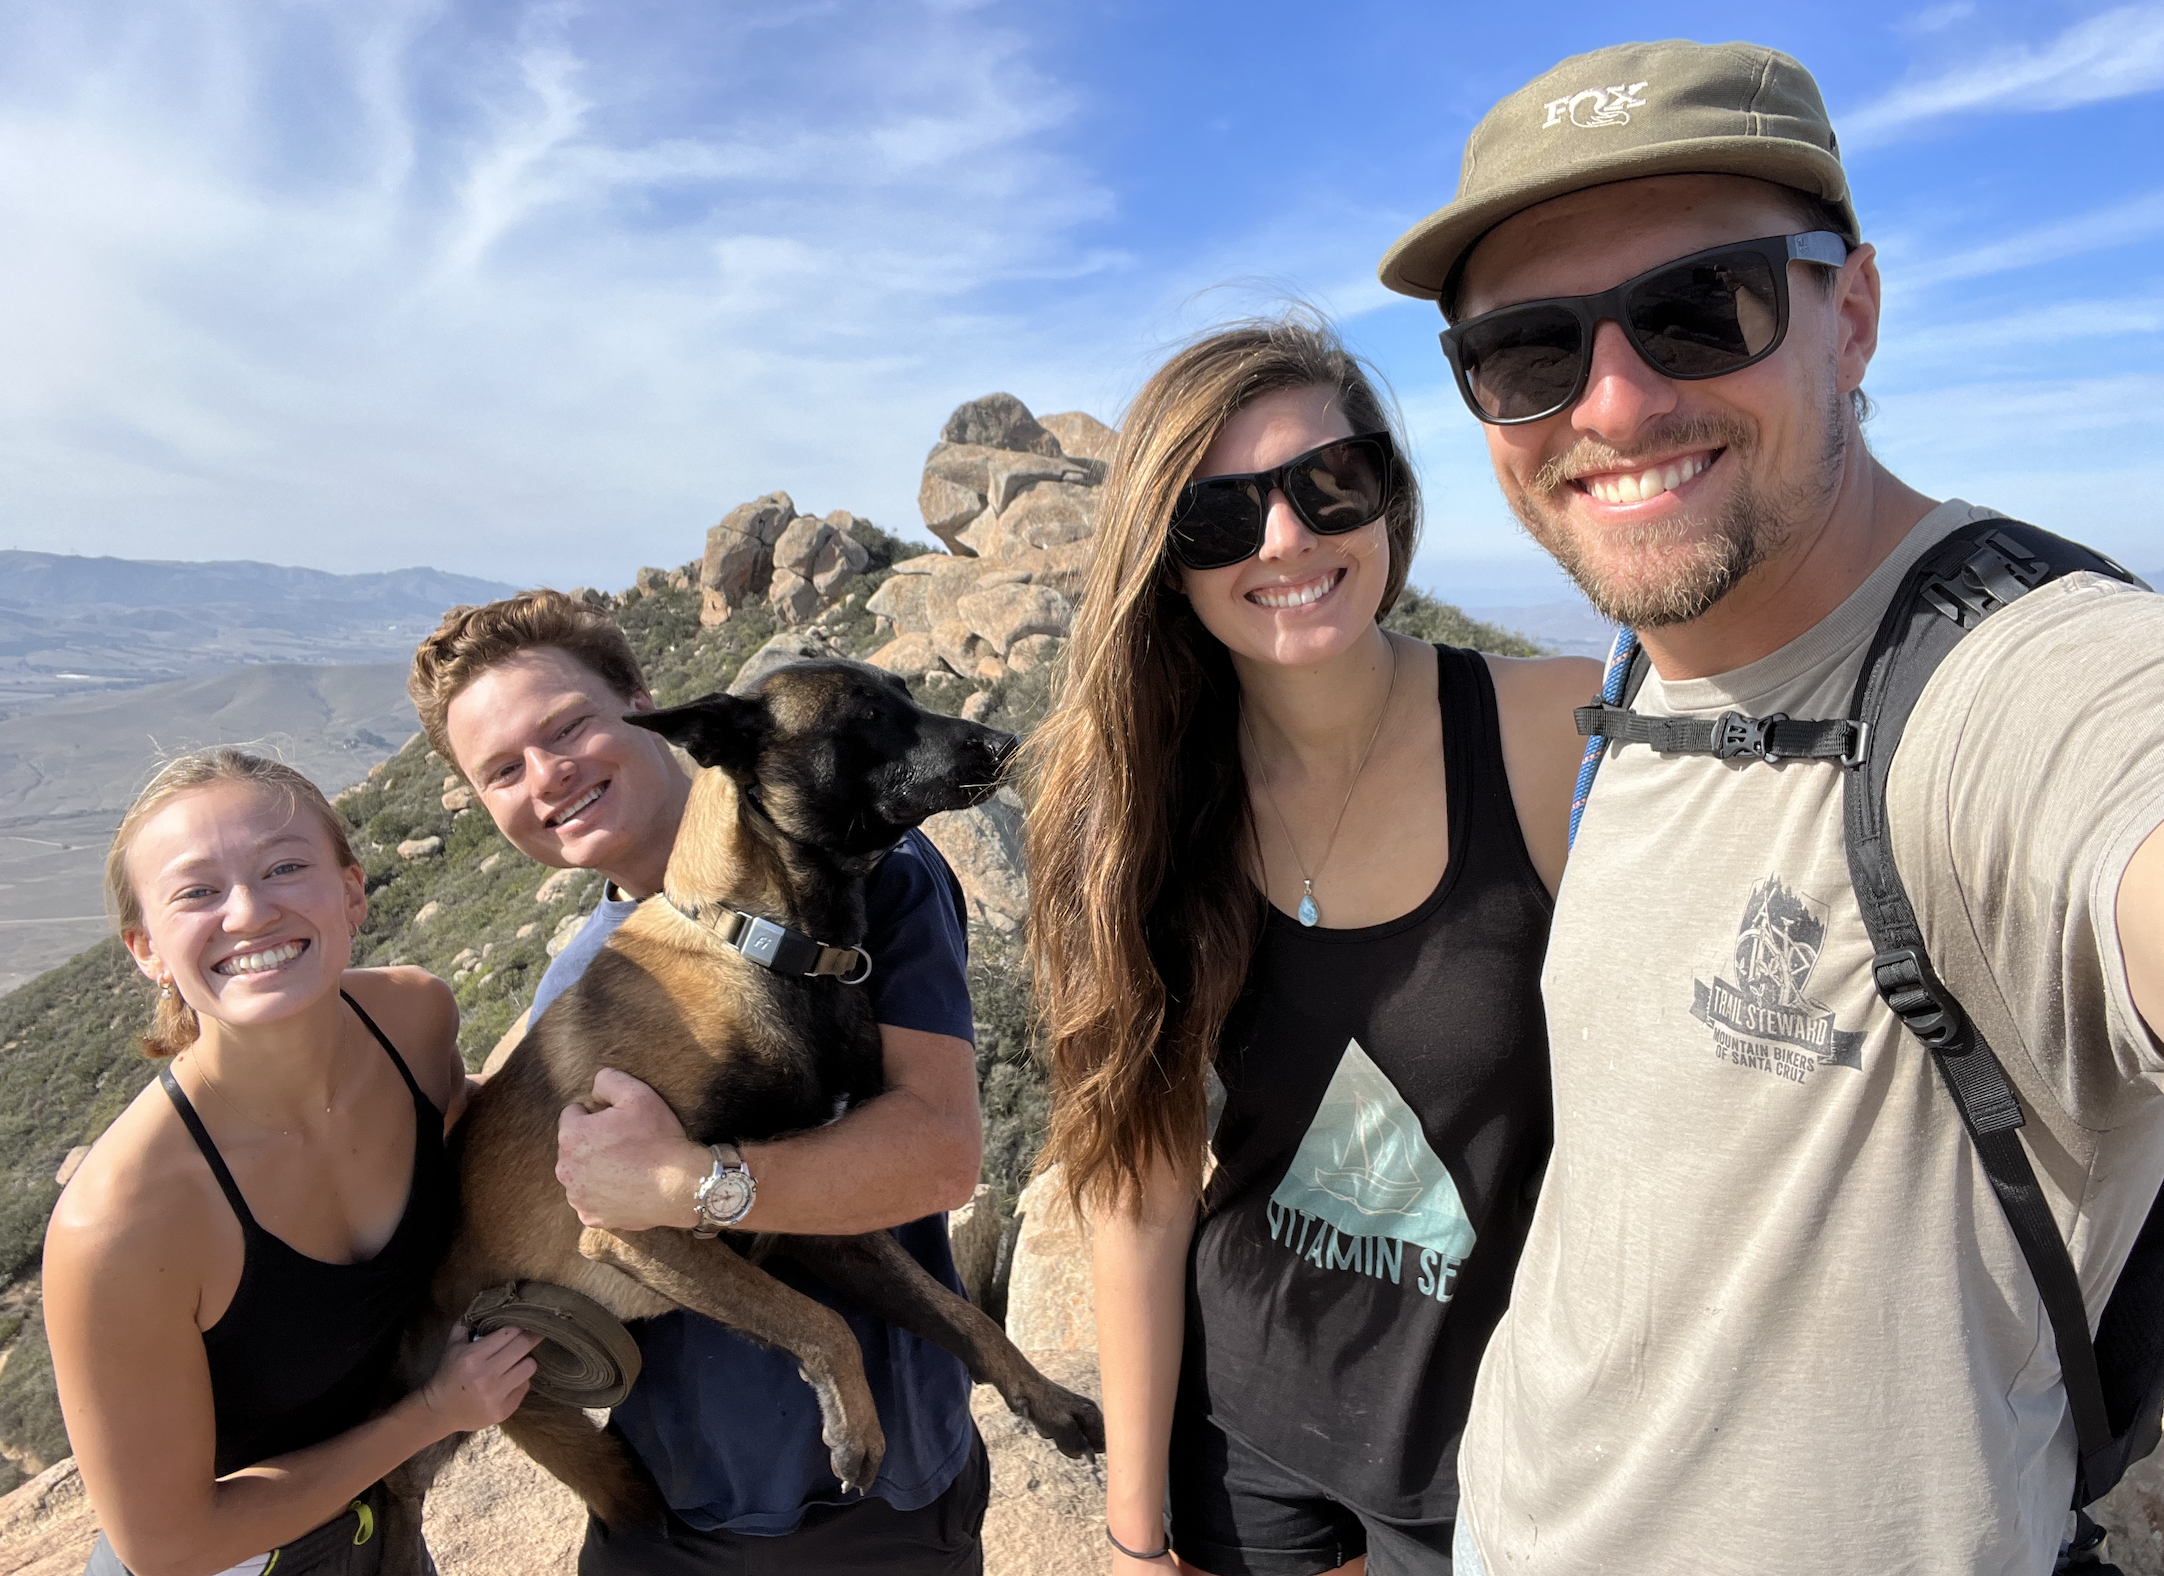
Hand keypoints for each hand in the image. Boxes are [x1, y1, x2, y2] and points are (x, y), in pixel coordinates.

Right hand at [419, 1322, 541, 1432]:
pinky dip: (520, 1381)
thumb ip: (467, 1324)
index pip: (509, 1333)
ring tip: (516, 1362)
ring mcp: (496, 1395)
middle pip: (524, 1347)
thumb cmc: (448, 1374)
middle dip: (531, 1338)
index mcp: (473, 1357)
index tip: (528, 1322)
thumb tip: (488, 1305)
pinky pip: (525, 1387)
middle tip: (534, 1334)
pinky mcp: (504, 1411)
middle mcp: (486, 1376)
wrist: (439, 1411)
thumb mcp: (452, 1346)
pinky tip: (508, 1381)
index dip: (520, 1326)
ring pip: (530, 1367)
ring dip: (525, 1361)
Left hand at [556, 1068, 708, 1230]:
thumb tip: (594, 1087)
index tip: (619, 1123)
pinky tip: (625, 1187)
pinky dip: (603, 1194)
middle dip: (593, 1142)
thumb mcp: (639, 1094)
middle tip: (625, 1144)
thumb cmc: (658, 1139)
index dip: (597, 1114)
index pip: (573, 1114)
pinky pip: (591, 1199)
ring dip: (595, 1169)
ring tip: (627, 1166)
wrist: (680, 1186)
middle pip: (574, 1146)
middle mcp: (566, 1168)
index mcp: (572, 1135)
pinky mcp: (590, 1216)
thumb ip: (608, 1080)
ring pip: (581, 1174)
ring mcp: (577, 1196)